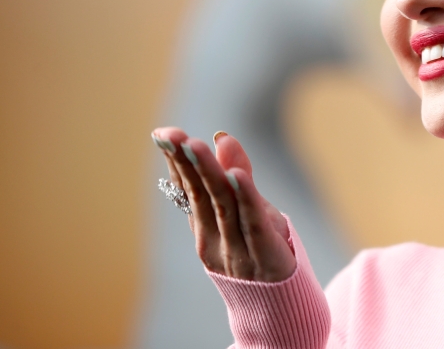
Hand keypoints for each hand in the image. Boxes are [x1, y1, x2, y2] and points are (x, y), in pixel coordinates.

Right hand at [152, 127, 296, 281]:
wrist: (280, 309)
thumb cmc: (260, 252)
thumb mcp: (247, 213)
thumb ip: (237, 176)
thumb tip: (223, 137)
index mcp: (205, 229)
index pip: (188, 190)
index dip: (176, 162)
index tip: (164, 135)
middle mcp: (215, 240)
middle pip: (201, 195)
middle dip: (186, 163)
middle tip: (173, 136)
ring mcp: (238, 251)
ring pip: (223, 206)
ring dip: (209, 174)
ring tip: (197, 146)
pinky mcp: (266, 256)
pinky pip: (254, 224)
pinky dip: (246, 199)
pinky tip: (237, 175)